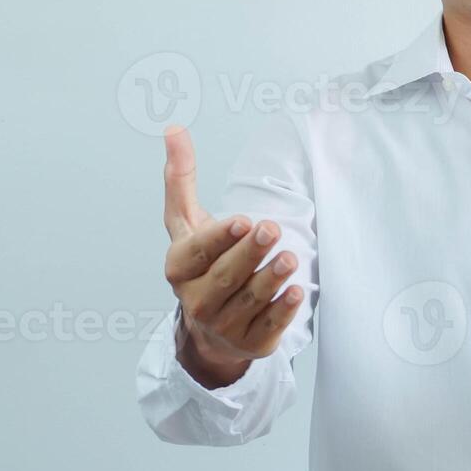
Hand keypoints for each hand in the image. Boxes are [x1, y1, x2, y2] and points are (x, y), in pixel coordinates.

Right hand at [162, 125, 303, 386]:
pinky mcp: (251, 342)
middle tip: (271, 229)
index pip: (199, 252)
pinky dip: (282, 311)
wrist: (209, 325)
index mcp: (179, 268)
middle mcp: (196, 300)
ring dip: (270, 280)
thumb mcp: (186, 223)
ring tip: (290, 258)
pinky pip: (268, 327)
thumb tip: (173, 128)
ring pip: (249, 300)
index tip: (243, 220)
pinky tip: (297, 292)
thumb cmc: (200, 262)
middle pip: (226, 276)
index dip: (221, 238)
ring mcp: (222, 325)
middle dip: (249, 253)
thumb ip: (180, 178)